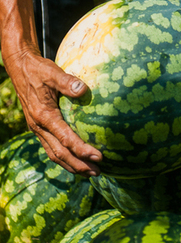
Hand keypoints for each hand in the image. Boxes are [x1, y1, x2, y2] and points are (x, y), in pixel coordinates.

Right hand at [3, 47, 101, 176]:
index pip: (66, 139)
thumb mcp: (53, 73)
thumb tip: (83, 90)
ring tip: (90, 173)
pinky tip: (75, 161)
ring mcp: (38, 129)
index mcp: (44, 116)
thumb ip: (67, 82)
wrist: (20, 69)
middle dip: (79, 165)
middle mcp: (39, 127)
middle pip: (60, 153)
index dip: (82, 150)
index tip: (98, 156)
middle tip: (98, 172)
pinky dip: (64, 158)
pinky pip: (51, 148)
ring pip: (55, 154)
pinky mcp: (39, 128)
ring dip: (72, 165)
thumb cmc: (39, 70)